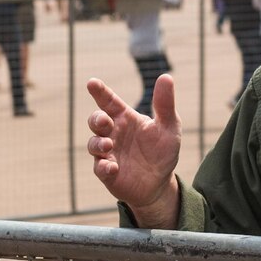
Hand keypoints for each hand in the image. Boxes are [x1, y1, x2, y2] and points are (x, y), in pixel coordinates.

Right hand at [86, 74, 181, 227]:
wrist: (160, 183)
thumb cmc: (162, 151)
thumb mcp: (169, 126)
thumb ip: (165, 104)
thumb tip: (166, 76)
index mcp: (126, 118)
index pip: (109, 101)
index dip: (100, 92)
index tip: (92, 83)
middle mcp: (114, 134)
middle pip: (96, 121)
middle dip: (96, 119)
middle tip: (105, 121)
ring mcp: (108, 153)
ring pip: (93, 144)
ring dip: (98, 143)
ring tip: (109, 146)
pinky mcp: (108, 173)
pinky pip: (100, 168)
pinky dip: (103, 167)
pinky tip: (112, 168)